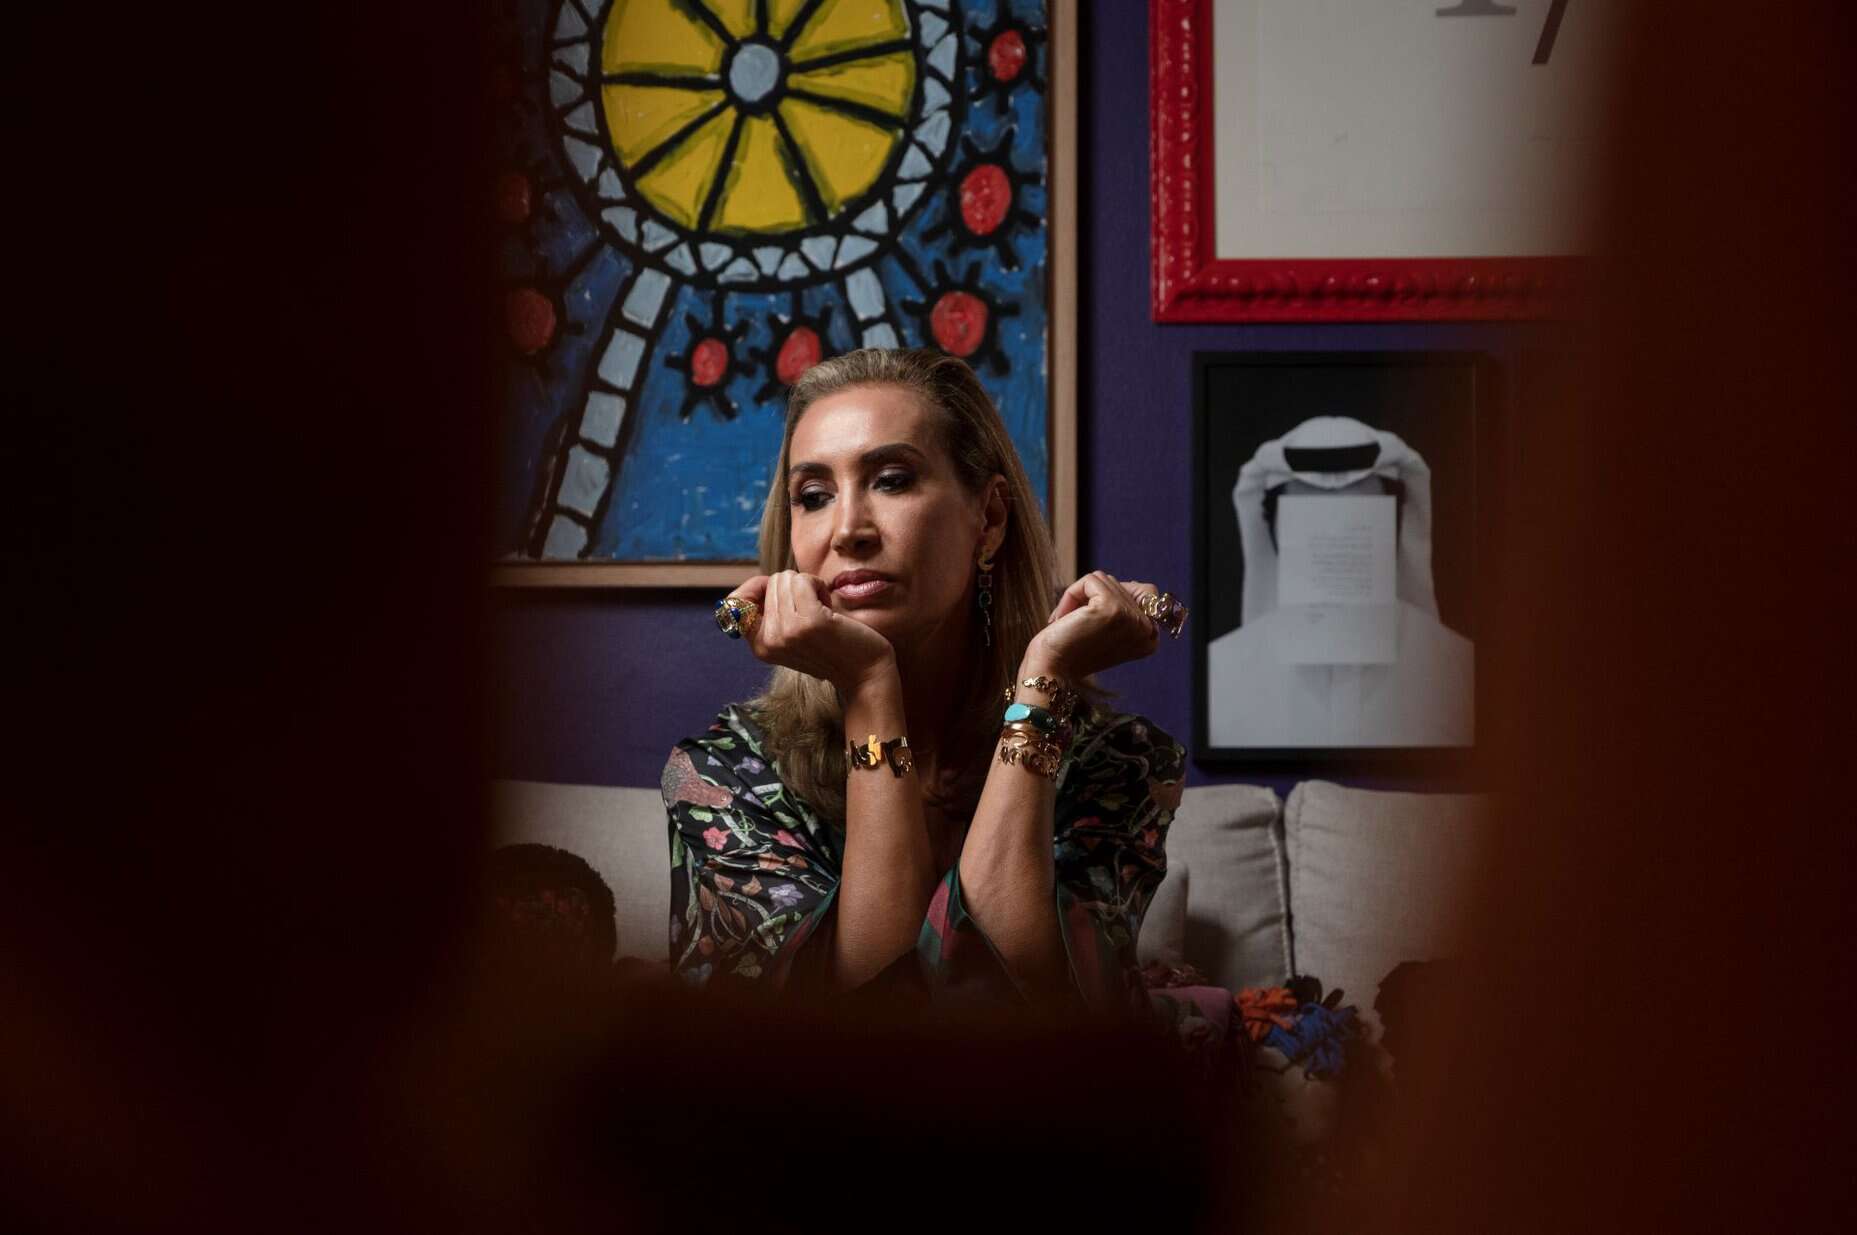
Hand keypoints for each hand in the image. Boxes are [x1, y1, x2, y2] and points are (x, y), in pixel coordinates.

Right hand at [725, 571, 896, 693]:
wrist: (864, 671)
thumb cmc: (832, 646)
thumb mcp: (792, 635)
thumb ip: (771, 614)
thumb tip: (760, 583)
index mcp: (759, 647)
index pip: (737, 602)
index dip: (757, 588)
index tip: (782, 594)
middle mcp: (769, 641)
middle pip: (769, 584)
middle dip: (794, 589)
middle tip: (812, 611)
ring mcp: (787, 632)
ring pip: (786, 579)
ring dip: (808, 586)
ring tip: (822, 609)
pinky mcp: (809, 623)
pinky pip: (804, 581)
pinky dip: (818, 585)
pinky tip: (829, 604)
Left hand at [1025, 571, 1163, 679]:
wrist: (1052, 670)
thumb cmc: (1073, 652)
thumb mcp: (1106, 629)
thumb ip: (1123, 607)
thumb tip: (1129, 583)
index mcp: (1150, 638)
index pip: (1146, 593)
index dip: (1114, 596)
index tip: (1091, 616)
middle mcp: (1147, 630)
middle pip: (1120, 584)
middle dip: (1092, 598)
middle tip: (1075, 624)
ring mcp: (1131, 618)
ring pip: (1104, 580)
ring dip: (1079, 597)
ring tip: (1070, 622)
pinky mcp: (1112, 608)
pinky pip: (1091, 580)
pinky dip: (1071, 594)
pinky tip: (1063, 618)